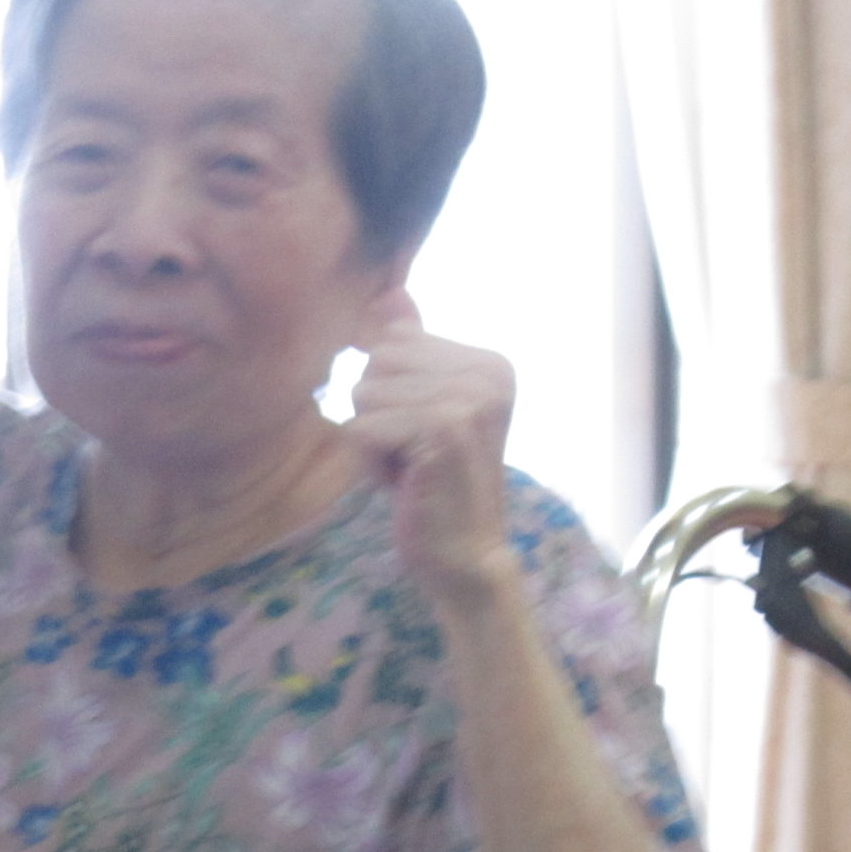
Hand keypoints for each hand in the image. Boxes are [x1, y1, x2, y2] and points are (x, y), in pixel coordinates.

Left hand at [345, 292, 517, 607]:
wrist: (464, 559)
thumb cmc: (436, 487)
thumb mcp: (423, 411)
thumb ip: (413, 350)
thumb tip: (390, 292)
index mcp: (490, 362)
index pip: (394, 342)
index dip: (393, 397)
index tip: (426, 438)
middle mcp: (488, 372)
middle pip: (375, 362)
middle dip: (378, 417)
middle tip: (416, 459)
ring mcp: (469, 399)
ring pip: (363, 394)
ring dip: (373, 443)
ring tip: (412, 471)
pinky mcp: (442, 429)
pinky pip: (360, 427)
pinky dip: (369, 465)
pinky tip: (406, 486)